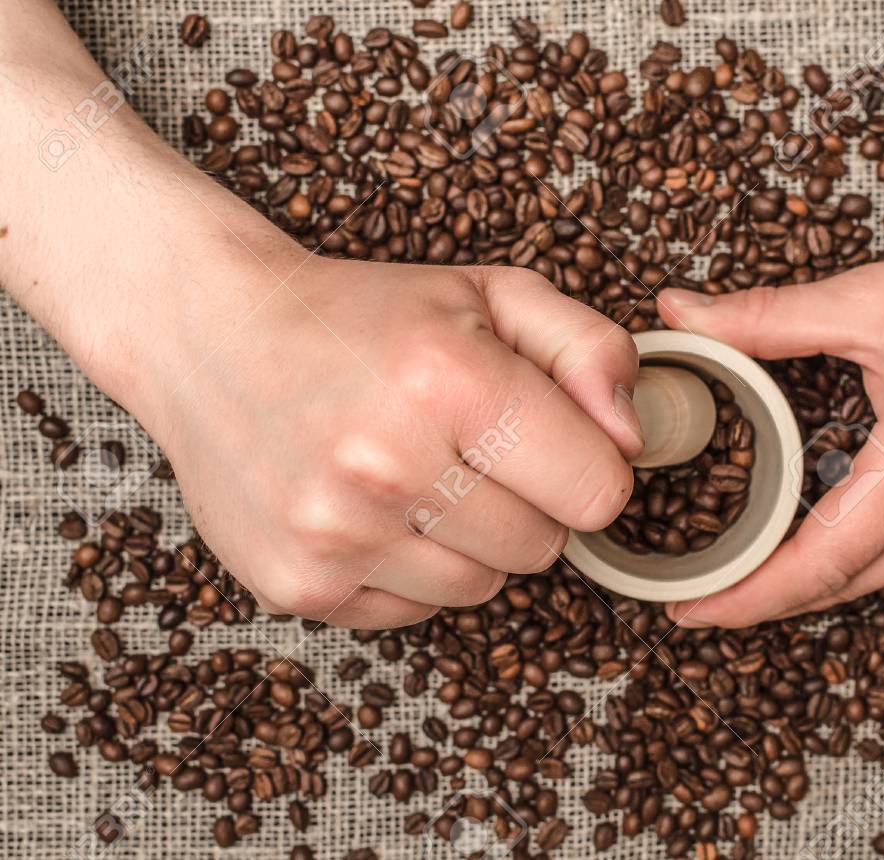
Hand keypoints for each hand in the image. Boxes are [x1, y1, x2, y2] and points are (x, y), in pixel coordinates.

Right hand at [145, 257, 641, 628]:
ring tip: (418, 476)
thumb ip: (590, 350)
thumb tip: (634, 439)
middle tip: (473, 451)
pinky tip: (375, 509)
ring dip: (472, 542)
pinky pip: (417, 612)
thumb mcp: (492, 296)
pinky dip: (413, 569)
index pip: (598, 490)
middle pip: (544, 548)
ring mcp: (335, 533)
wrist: (210, 335)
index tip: (553, 443)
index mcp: (448, 378)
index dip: (589, 467)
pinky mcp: (299, 584)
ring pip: (485, 588)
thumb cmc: (366, 316)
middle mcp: (385, 462)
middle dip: (530, 504)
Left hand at [656, 195, 883, 627]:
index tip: (691, 609)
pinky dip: (862, 555)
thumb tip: (680, 311)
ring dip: (815, 581)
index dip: (748, 598)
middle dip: (768, 602)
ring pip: (883, 574)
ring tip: (749, 570)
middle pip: (847, 586)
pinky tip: (824, 533)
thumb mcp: (873, 299)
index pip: (819, 566)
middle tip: (701, 597)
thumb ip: (766, 316)